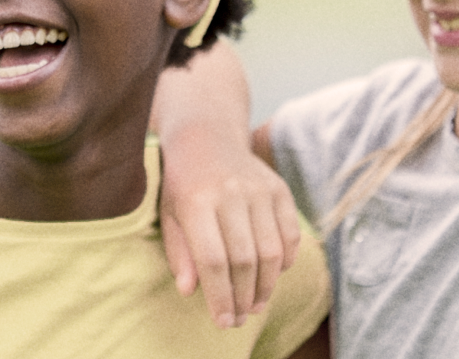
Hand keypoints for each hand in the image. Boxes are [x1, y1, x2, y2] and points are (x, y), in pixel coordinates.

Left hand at [159, 129, 299, 328]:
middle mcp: (230, 193)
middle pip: (244, 260)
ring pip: (271, 251)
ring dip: (266, 286)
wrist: (207, 138)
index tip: (222, 321)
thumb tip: (189, 291)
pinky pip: (289, 234)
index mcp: (196, 201)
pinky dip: (285, 261)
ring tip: (255, 305)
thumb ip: (179, 252)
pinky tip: (272, 276)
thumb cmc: (181, 183)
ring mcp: (259, 189)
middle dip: (243, 297)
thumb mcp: (169, 214)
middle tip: (239, 318)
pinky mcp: (279, 189)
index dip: (219, 295)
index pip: (212, 260)